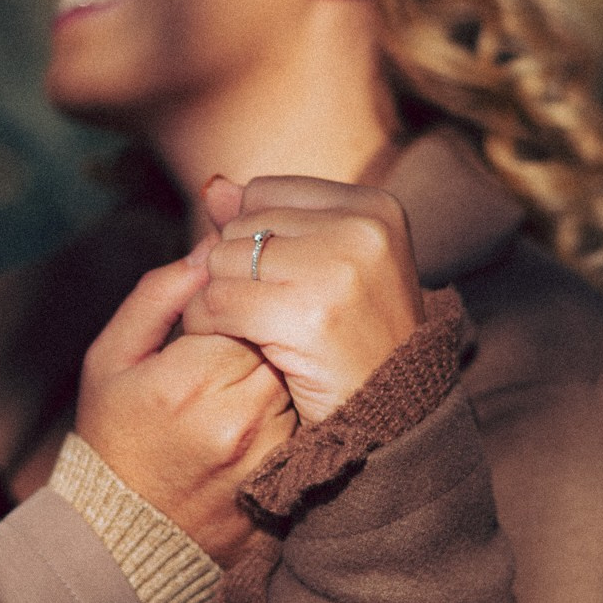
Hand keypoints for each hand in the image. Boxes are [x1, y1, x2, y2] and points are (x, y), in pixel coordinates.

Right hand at [77, 244, 297, 562]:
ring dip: (283, 362)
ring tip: (246, 378)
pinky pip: (308, 415)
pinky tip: (264, 411)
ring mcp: (273, 450)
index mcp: (192, 378)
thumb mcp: (110, 360)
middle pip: (281, 332)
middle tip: (236, 340)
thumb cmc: (114, 438)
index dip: (232, 296)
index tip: (214, 309)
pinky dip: (294, 404)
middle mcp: (242, 415)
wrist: (131, 539)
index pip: (245, 300)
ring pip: (300, 371)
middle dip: (264, 325)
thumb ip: (156, 297)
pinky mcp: (291, 474)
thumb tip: (208, 248)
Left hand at [183, 175, 424, 425]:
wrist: (394, 416)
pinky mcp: (308, 318)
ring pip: (223, 261)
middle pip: (242, 226)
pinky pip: (219, 304)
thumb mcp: (329, 266)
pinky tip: (231, 343)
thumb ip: (271, 220)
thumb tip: (214, 186)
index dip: (251, 237)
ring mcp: (338, 272)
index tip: (271, 278)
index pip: (264, 192)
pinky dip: (208, 325)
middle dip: (232, 268)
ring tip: (245, 326)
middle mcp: (361, 231)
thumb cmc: (356, 339)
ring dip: (216, 297)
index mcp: (373, 208)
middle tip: (257, 309)